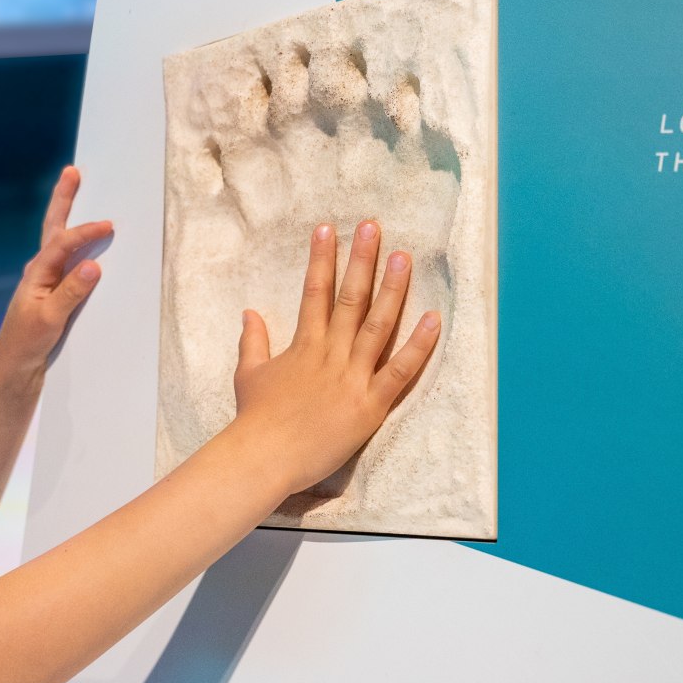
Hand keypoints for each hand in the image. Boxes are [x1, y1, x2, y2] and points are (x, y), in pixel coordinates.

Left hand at [0, 165, 113, 380]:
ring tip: (75, 192)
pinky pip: (65, 260)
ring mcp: (43, 281)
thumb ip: (70, 293)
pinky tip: (83, 242)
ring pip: (57, 240)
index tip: (109, 226)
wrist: (13, 370)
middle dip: (63, 200)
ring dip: (66, 216)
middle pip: (53, 228)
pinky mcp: (52, 293)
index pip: (63, 243)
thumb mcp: (49, 319)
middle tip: (72, 172)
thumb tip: (93, 265)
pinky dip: (74, 243)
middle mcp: (38, 271)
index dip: (86, 232)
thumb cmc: (26, 345)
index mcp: (36, 273)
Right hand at [227, 220, 441, 496]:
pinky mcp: (370, 404)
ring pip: (377, 325)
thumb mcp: (249, 376)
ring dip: (392, 289)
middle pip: (350, 299)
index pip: (315, 293)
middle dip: (361, 260)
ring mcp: (352, 377)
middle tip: (373, 227)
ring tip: (404, 257)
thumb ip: (253, 342)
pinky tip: (433, 319)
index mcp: (304, 347)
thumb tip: (250, 313)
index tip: (327, 229)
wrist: (264, 456)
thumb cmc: (256, 420)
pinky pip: (400, 371)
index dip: (321, 259)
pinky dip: (418, 345)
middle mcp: (330, 354)